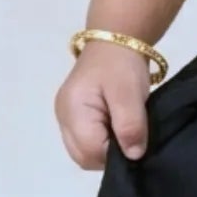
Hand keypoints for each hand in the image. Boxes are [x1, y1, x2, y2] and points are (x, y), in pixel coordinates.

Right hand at [55, 40, 153, 169]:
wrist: (115, 39)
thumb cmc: (122, 65)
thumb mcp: (130, 94)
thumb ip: (130, 126)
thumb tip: (133, 156)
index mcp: (73, 111)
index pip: (90, 152)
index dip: (115, 155)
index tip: (134, 142)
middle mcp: (62, 117)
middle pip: (83, 156)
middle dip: (108, 155)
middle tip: (130, 138)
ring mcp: (65, 117)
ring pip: (83, 151)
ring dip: (104, 149)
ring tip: (123, 131)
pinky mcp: (71, 115)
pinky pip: (83, 140)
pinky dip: (100, 140)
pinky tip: (114, 128)